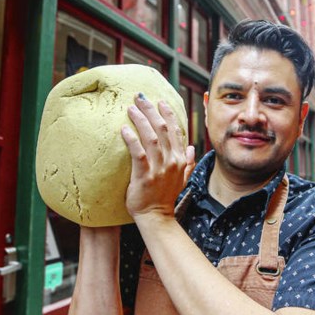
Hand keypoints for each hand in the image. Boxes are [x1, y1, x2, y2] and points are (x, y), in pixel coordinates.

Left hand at [120, 94, 195, 222]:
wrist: (156, 217)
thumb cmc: (165, 197)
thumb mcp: (181, 179)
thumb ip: (187, 163)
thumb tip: (190, 148)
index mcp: (179, 159)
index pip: (175, 130)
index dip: (168, 114)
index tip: (159, 101)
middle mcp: (171, 161)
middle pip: (162, 129)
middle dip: (151, 110)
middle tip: (139, 97)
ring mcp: (158, 168)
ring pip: (151, 137)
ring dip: (141, 120)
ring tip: (131, 108)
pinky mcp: (144, 176)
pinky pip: (138, 153)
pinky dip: (131, 139)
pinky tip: (124, 129)